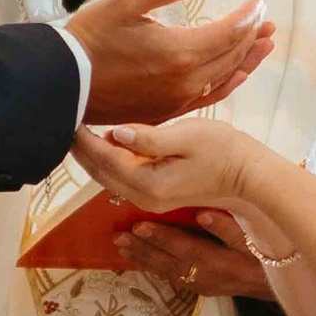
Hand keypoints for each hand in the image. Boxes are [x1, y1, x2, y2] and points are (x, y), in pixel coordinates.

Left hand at [76, 114, 253, 221]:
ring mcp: (151, 199)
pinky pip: (123, 177)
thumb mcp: (188, 137)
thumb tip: (115, 132)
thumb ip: (149, 137)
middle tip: (66, 121)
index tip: (71, 117)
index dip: (85, 139)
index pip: (105, 159)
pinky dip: (109, 160)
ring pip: (109, 176)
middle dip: (81, 149)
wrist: (249, 176)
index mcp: (149, 183)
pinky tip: (106, 142)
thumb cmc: (224, 151)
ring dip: (93, 156)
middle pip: (100, 172)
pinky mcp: (158, 193)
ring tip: (78, 131)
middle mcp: (145, 197)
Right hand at [78, 0, 272, 125]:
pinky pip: (210, 98)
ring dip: (246, 59)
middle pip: (232, 56)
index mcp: (180, 52)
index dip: (248, 17)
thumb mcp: (126, 2)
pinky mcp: (167, 112)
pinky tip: (236, 76)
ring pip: (225, 78)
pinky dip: (228, 83)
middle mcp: (186, 81)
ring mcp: (178, 100)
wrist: (63, 84)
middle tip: (267, 22)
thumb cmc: (90, 41)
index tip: (260, 5)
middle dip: (252, 36)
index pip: (229, 33)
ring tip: (264, 45)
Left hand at [114, 211, 268, 302]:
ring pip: (167, 272)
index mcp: (221, 263)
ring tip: (121, 246)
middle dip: (143, 249)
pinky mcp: (199, 288)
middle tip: (119, 237)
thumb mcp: (254, 239)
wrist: (274, 284)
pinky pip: (172, 278)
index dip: (161, 238)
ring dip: (143, 259)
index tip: (140, 226)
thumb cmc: (266, 254)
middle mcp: (207, 277)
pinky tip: (138, 259)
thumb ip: (229, 227)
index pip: (186, 248)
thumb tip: (202, 213)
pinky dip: (153, 268)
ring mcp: (201, 285)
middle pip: (170, 262)